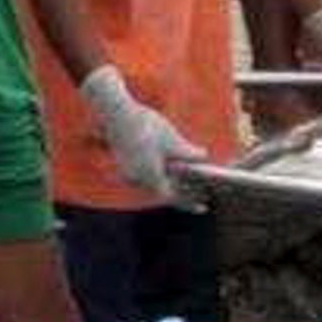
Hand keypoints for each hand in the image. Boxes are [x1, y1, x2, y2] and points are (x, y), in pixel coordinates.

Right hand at [82, 68, 206, 200]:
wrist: (117, 113)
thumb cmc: (146, 126)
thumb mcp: (173, 140)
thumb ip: (189, 153)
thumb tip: (204, 157)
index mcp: (150, 178)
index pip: (172, 197)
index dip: (189, 202)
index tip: (203, 208)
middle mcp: (137, 180)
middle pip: (163, 192)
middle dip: (183, 193)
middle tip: (203, 195)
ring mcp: (129, 173)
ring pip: (154, 183)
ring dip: (171, 183)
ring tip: (190, 183)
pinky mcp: (125, 164)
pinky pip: (146, 175)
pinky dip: (160, 175)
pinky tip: (171, 169)